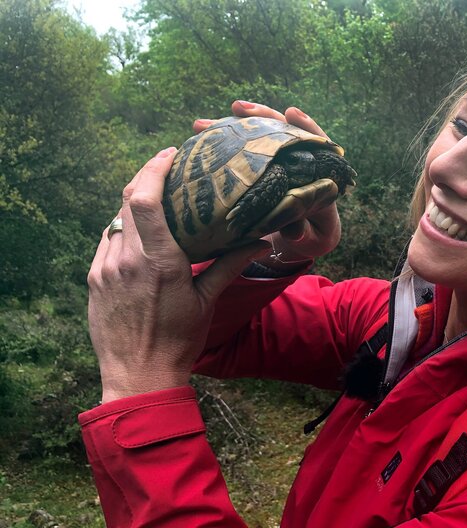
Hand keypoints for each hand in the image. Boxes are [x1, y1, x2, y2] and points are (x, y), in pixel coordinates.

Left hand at [87, 148, 269, 402]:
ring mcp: (105, 268)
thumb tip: (260, 241)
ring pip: (115, 219)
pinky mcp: (94, 279)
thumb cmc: (177, 341)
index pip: (144, 199)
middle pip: (127, 200)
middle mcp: (127, 259)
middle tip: (168, 169)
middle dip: (146, 178)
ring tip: (156, 201)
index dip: (154, 169)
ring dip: (134, 204)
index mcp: (159, 261)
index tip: (170, 154)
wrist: (138, 376)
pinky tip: (139, 235)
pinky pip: (107, 241)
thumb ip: (230, 265)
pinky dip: (123, 229)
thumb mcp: (207, 301)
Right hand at [193, 101, 341, 264]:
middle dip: (258, 116)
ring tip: (201, 125)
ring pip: (255, 136)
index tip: (291, 114)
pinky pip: (239, 150)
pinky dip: (220, 143)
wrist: (303, 238)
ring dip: (229, 127)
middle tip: (238, 108)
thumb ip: (306, 230)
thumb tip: (293, 231)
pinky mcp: (256, 167)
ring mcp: (274, 161)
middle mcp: (296, 161)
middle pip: (280, 129)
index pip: (315, 142)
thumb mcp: (313, 237)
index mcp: (317, 173)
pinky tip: (198, 136)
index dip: (304, 127)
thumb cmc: (313, 234)